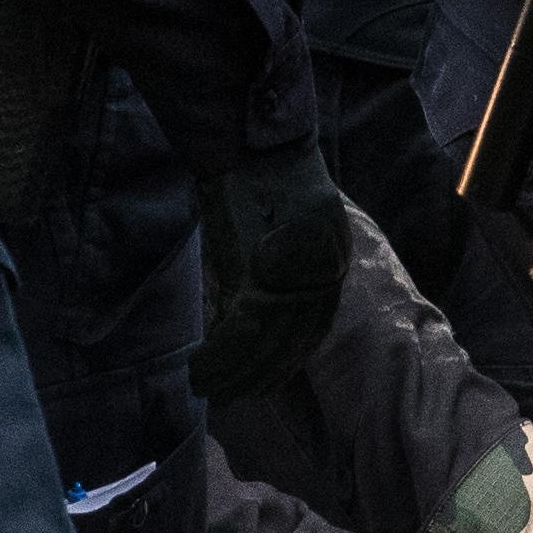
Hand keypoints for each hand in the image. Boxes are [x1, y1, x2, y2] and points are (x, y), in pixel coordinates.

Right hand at [191, 142, 354, 400]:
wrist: (247, 136)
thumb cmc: (258, 171)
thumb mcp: (278, 222)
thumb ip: (273, 264)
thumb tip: (247, 305)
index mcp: (332, 256)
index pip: (313, 325)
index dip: (286, 359)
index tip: (264, 382)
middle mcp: (324, 267)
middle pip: (291, 340)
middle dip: (259, 375)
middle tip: (230, 396)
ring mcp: (295, 270)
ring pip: (264, 341)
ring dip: (232, 371)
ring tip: (206, 387)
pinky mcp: (261, 268)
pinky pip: (241, 328)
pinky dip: (219, 352)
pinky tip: (200, 365)